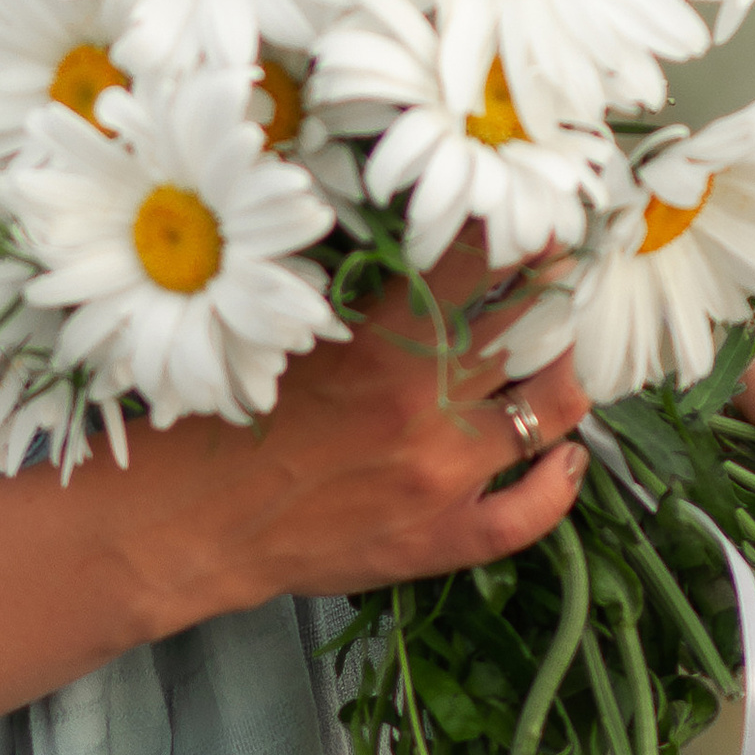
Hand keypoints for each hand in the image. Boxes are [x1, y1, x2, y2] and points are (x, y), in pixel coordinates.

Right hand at [112, 238, 591, 631]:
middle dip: (553, 293)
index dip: (521, 233)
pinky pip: (530, 516)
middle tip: (559, 273)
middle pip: (531, 329)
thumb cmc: (228, 421)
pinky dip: (559, 483)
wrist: (190, 521)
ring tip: (559, 354)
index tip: (536, 215)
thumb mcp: (289, 333)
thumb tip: (414, 247)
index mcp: (384, 344)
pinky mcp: (441, 539)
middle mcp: (426, 406)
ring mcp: (443, 477)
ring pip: (551, 412)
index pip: (478, 264)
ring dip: (564, 374)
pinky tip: (564, 457)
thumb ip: (359, 297)